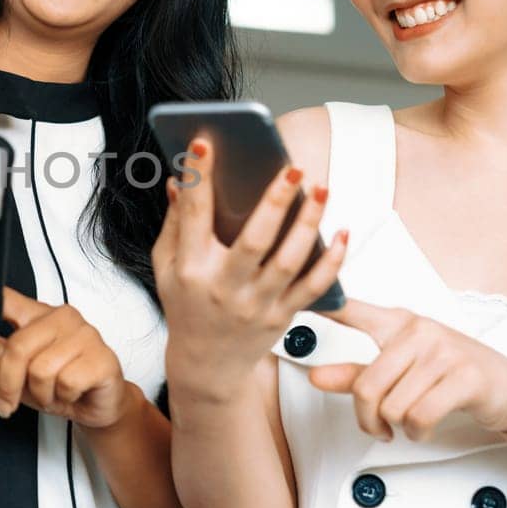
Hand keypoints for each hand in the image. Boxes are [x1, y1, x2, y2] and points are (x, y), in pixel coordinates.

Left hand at [0, 288, 132, 428]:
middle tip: (14, 399)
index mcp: (36, 314)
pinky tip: (71, 393)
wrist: (97, 405)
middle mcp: (61, 317)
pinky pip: (67, 383)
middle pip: (18, 347)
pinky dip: (64, 398)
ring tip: (52, 392)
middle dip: (10, 384)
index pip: (6, 300)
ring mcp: (84, 334)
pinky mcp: (101, 357)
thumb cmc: (57, 385)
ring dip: (42, 394)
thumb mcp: (15, 376)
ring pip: (41, 370)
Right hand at [154, 140, 346, 373]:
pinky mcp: (282, 316)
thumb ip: (173, 223)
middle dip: (274, 201)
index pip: (193, 216)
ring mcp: (256, 304)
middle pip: (254, 241)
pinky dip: (331, 261)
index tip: (206, 144)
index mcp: (190, 269)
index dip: (198, 179)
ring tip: (321, 189)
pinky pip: (313, 286)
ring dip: (308, 223)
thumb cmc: (186, 305)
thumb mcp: (165, 266)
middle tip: (293, 168)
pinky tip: (341, 234)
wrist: (206, 363)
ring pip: (289, 261)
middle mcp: (224, 287)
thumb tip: (178, 179)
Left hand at [311, 299, 506, 442]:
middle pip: (366, 386)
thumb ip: (355, 375)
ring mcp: (443, 352)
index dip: (324, 303)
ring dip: (396, 428)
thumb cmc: (453, 376)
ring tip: (409, 424)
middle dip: (367, 418)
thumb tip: (315, 376)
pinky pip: (419, 417)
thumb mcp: (402, 371)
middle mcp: (418, 331)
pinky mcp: (465, 378)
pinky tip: (425, 427)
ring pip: (392, 406)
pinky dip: (418, 432)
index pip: (352, 309)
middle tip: (378, 427)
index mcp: (398, 323)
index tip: (300, 293)